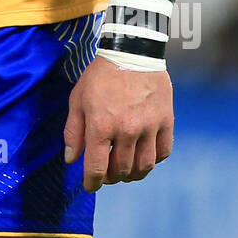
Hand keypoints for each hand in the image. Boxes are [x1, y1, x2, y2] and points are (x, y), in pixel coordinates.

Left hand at [64, 56, 172, 191]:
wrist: (131, 52)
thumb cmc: (100, 75)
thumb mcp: (78, 99)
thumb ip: (73, 132)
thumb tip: (71, 160)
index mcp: (101, 126)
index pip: (96, 168)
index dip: (92, 183)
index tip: (90, 186)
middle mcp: (126, 131)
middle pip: (121, 170)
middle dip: (111, 177)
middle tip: (107, 173)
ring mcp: (149, 127)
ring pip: (144, 166)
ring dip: (133, 174)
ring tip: (125, 170)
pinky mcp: (166, 121)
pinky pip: (163, 152)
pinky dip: (154, 160)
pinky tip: (144, 155)